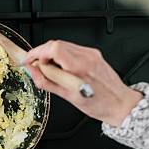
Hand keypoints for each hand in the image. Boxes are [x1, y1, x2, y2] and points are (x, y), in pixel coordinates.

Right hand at [23, 40, 142, 126]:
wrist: (119, 103)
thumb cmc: (98, 104)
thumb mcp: (67, 96)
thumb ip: (46, 81)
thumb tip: (33, 71)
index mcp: (79, 68)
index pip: (53, 48)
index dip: (37, 52)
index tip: (29, 60)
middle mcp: (86, 57)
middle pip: (56, 44)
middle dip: (42, 53)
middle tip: (36, 65)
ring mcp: (91, 54)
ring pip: (63, 45)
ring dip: (51, 54)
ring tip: (48, 69)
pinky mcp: (93, 54)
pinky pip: (72, 49)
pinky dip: (61, 56)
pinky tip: (61, 67)